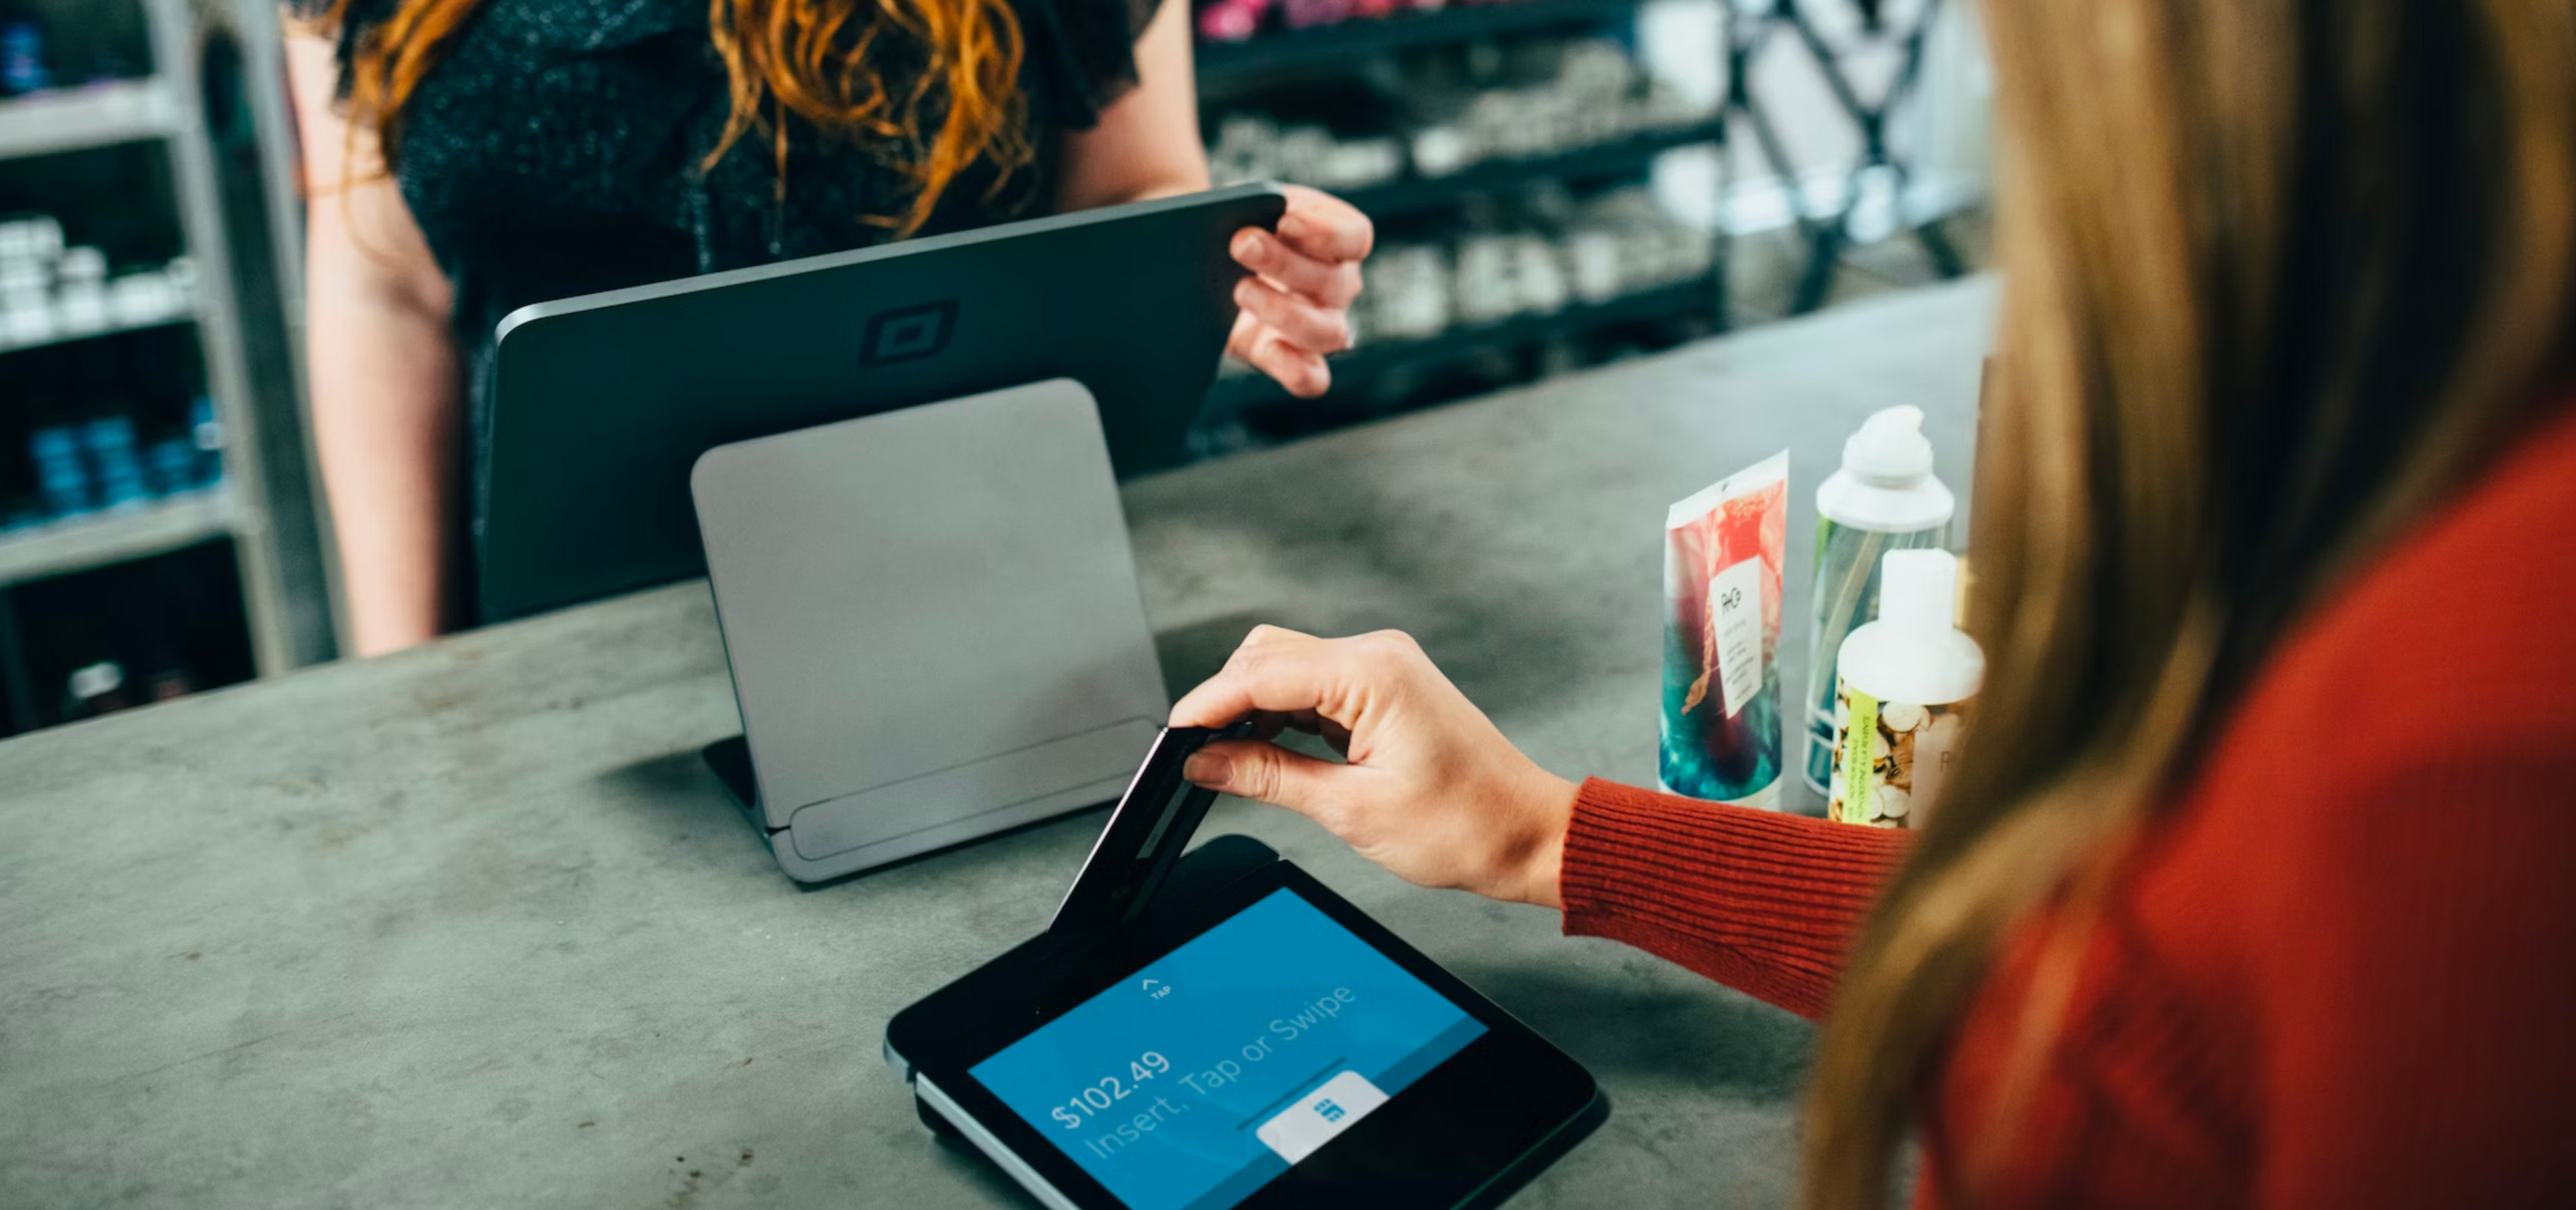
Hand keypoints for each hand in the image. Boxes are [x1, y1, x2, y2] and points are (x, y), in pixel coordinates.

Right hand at [1169, 626, 1576, 908]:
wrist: (1527, 834)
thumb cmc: (1465, 825)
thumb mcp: (1350, 810)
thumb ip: (1268, 778)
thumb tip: (1206, 763)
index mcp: (1373, 674)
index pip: (1261, 673)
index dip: (1207, 705)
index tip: (1173, 738)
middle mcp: (1377, 656)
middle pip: (1267, 655)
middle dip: (1225, 701)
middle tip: (1195, 756)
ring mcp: (1382, 668)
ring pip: (1286, 667)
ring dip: (1252, 708)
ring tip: (1228, 760)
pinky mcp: (1384, 688)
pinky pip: (1313, 686)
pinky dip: (1283, 715)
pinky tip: (1267, 752)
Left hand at [1228, 186, 1371, 397]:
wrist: (1208, 264)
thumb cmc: (1239, 227)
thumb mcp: (1250, 205)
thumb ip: (1254, 207)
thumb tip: (1242, 225)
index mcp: (1337, 241)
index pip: (1354, 236)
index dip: (1325, 232)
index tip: (1285, 220)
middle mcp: (1338, 285)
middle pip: (1334, 282)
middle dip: (1285, 263)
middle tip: (1241, 245)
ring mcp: (1321, 325)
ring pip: (1327, 332)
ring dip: (1283, 311)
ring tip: (1239, 290)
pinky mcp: (1293, 359)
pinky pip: (1312, 377)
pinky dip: (1296, 368)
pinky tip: (1270, 347)